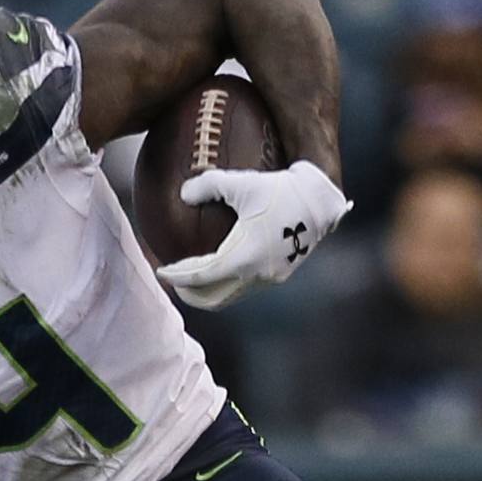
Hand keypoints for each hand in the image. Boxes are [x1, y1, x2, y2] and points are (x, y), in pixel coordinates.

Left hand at [160, 160, 349, 307]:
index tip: (161, 271)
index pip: (200, 277)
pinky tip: (222, 267)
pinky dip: (227, 284)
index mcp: (243, 258)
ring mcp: (269, 279)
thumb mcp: (242, 182)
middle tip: (174, 282)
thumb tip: (183, 194)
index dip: (177, 277)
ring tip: (194, 281)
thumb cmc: (280, 188)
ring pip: (230, 296)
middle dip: (190, 294)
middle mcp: (256, 275)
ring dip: (210, 292)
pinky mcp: (279, 275)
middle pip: (213, 298)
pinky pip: (245, 288)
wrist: (320, 200)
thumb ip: (209, 185)